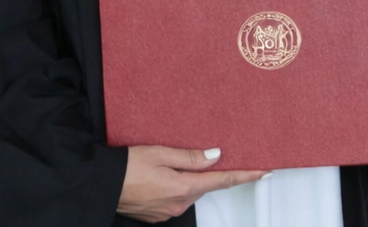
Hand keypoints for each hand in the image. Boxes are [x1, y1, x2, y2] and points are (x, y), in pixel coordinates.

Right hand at [117, 146, 269, 221]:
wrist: (102, 185)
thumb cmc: (128, 166)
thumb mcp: (161, 153)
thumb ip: (191, 157)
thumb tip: (215, 156)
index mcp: (184, 187)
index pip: (223, 181)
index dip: (246, 175)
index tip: (264, 171)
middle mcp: (180, 204)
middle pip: (204, 185)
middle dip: (205, 172)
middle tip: (194, 155)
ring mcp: (168, 211)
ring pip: (189, 191)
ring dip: (186, 178)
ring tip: (167, 164)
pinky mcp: (158, 214)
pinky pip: (175, 198)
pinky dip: (174, 186)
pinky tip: (159, 176)